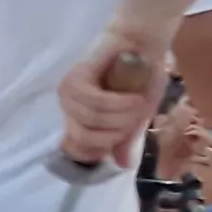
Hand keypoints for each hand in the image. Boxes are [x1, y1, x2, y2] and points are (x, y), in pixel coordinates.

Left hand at [52, 30, 170, 166]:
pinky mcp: (75, 78)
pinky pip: (95, 103)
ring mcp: (69, 93)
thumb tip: (122, 165)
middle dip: (116, 133)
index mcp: (81, 121)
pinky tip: (132, 97)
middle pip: (84, 139)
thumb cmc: (140, 80)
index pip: (74, 150)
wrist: (142, 46)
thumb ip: (126, 138)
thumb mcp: (137, 115)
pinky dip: (118, 103)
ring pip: (92, 120)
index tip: (119, 141)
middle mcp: (70, 109)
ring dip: (122, 116)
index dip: (97, 152)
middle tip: (134, 118)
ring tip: (137, 102)